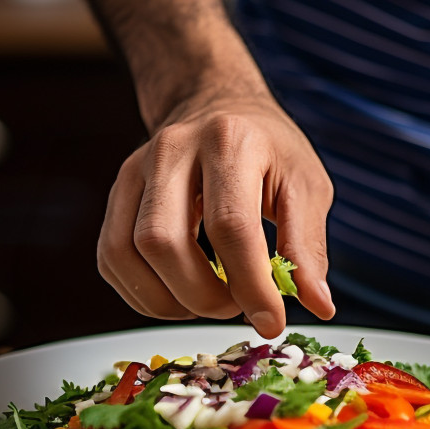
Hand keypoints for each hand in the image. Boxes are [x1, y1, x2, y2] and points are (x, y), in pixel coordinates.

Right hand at [97, 59, 335, 337]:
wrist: (220, 106)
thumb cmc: (270, 150)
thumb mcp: (307, 186)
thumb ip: (308, 246)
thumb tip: (318, 305)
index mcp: (229, 142)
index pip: (231, 226)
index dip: (250, 285)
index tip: (273, 322)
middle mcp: (172, 150)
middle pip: (163, 242)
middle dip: (203, 296)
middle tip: (239, 307)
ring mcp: (135, 169)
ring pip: (125, 252)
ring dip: (168, 300)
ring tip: (212, 302)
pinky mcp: (117, 192)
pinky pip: (111, 257)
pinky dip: (143, 292)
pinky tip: (181, 294)